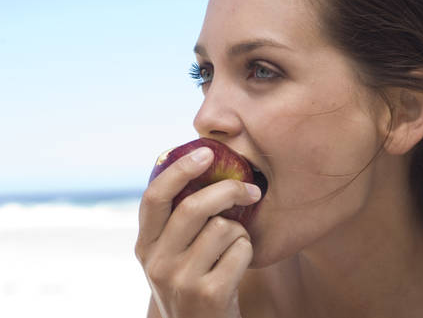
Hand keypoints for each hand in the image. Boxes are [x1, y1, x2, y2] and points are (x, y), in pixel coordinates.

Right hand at [135, 147, 260, 317]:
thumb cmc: (194, 284)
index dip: (179, 170)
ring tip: (232, 249)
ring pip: (224, 227)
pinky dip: (247, 252)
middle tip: (251, 189)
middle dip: (229, 190)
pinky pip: (241, 249)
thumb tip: (206, 171)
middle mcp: (156, 262)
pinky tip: (236, 268)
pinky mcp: (208, 294)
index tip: (206, 153)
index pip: (154, 197)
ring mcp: (180, 280)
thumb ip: (179, 223)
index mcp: (146, 245)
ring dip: (240, 232)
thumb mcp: (174, 256)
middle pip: (194, 207)